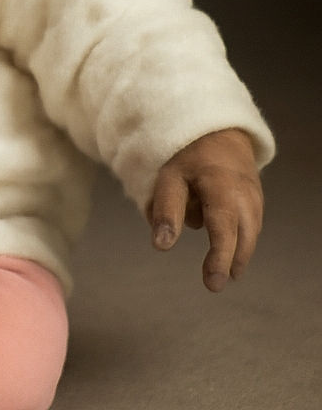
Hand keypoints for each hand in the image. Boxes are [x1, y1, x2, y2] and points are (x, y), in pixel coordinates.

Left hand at [147, 128, 262, 291]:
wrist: (219, 134)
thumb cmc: (188, 157)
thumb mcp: (169, 178)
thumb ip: (166, 211)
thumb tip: (161, 246)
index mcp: (223, 187)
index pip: (223, 228)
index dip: (219, 257)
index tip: (213, 282)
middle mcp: (246, 197)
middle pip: (242, 238)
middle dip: (229, 261)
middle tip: (213, 283)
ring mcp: (256, 201)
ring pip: (246, 235)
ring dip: (232, 248)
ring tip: (219, 264)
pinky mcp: (257, 205)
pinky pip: (247, 228)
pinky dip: (235, 236)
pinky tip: (222, 237)